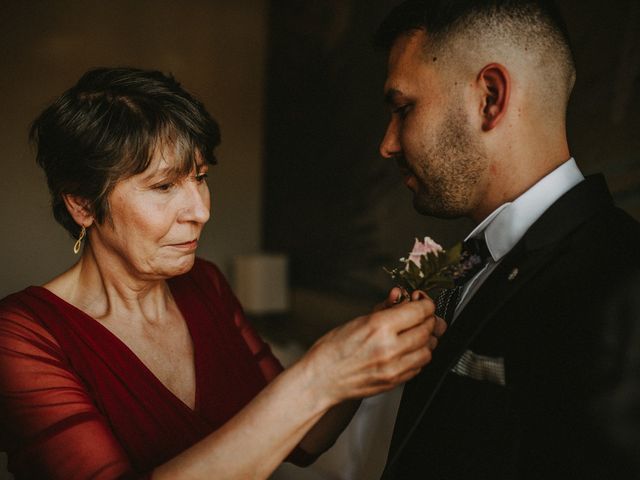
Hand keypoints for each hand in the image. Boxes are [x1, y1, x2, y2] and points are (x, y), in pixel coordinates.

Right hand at [301, 297, 445, 407]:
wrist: (322, 379)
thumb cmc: (333, 349)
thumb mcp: (358, 320)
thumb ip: (385, 309)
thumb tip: (401, 296)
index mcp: (379, 327)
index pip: (419, 311)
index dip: (425, 303)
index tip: (423, 302)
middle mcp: (389, 348)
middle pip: (427, 330)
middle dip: (428, 319)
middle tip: (422, 315)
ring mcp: (394, 367)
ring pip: (428, 350)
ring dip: (426, 339)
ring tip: (416, 333)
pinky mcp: (395, 381)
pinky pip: (419, 367)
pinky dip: (418, 356)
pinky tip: (408, 350)